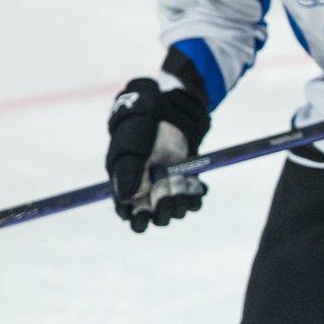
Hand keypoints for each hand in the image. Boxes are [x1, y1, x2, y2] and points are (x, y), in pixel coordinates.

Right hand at [105, 78, 208, 232]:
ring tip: (182, 184)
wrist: (170, 104)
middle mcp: (147, 188)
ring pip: (175, 210)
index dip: (136, 219)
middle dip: (161, 210)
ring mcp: (168, 185)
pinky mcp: (187, 180)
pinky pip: (193, 200)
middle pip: (154, 217)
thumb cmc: (143, 122)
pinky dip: (196, 196)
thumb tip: (125, 199)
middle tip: (166, 194)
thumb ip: (127, 171)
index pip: (128, 213)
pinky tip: (197, 184)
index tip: (143, 213)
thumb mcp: (132, 144)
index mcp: (126, 182)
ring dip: (180, 203)